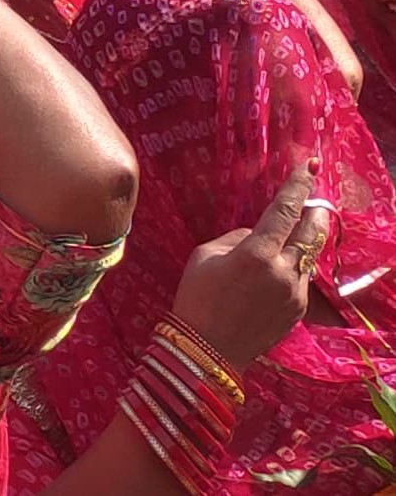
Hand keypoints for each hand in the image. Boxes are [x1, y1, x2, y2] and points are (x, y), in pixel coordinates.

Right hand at [169, 162, 326, 369]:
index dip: (298, 186)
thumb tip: (257, 235)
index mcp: (257, 254)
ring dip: (308, 240)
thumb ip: (237, 239)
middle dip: (316, 211)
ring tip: (305, 227)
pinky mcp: (298, 311)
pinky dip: (296, 265)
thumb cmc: (197, 296)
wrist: (208, 349)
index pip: (286, 211)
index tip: (308, 166)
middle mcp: (284, 272)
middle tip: (318, 196)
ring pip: (310, 258)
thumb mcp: (204, 256)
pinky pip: (302, 280)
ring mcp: (295, 293)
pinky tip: (284, 264)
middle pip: (312, 233)